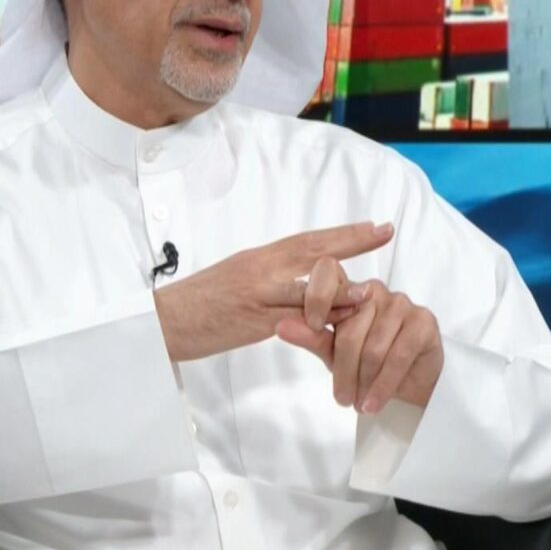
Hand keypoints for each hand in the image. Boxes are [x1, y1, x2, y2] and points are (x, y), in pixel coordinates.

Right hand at [153, 222, 392, 361]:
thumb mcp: (241, 278)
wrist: (167, 322)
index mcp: (261, 256)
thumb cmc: (205, 302)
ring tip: (370, 291)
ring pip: (307, 288)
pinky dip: (318, 321)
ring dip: (341, 290)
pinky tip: (339, 324)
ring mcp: (259, 294)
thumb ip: (275, 276)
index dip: (345, 232)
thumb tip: (308, 275)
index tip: (376, 226)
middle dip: (352, 242)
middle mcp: (262, 268)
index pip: (309, 239)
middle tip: (384, 233)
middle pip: (314, 250)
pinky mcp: (253, 322)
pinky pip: (292, 320)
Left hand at [276, 279, 443, 414]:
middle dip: (344, 370)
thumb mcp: (332, 353)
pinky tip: (374, 402)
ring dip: (363, 382)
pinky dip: (383, 385)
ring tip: (358, 404)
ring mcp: (401, 303)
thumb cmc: (365, 364)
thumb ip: (310, 336)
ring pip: (373, 347)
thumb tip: (281, 326)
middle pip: (350, 328)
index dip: (317, 295)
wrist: (409, 385)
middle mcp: (375, 290)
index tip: (314, 325)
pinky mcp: (423, 321)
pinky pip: (397, 355)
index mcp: (348, 290)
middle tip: (341, 398)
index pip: (328, 270)